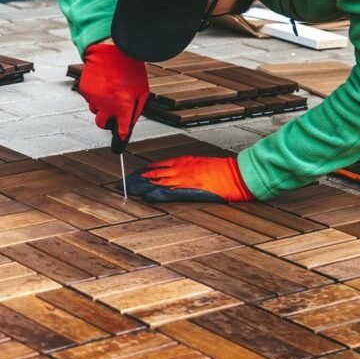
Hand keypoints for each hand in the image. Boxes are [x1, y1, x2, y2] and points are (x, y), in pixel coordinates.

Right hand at [79, 41, 148, 140]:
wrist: (111, 50)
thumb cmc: (130, 70)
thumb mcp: (142, 91)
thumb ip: (136, 109)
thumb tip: (129, 122)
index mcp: (123, 107)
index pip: (122, 130)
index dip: (121, 136)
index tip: (120, 138)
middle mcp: (107, 106)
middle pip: (101, 124)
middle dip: (106, 121)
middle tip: (111, 113)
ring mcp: (94, 98)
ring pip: (94, 110)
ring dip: (100, 104)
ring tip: (108, 89)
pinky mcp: (85, 90)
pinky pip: (89, 98)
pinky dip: (94, 93)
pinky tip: (101, 81)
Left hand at [123, 155, 254, 202]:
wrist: (238, 174)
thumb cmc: (222, 171)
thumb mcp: (199, 165)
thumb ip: (184, 168)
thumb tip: (169, 173)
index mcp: (182, 162)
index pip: (154, 166)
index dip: (139, 172)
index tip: (128, 177)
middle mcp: (180, 168)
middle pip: (151, 173)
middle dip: (134, 179)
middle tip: (120, 185)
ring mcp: (185, 178)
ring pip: (157, 181)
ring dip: (140, 186)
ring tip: (126, 191)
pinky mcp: (192, 189)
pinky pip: (171, 192)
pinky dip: (157, 194)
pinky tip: (147, 197)